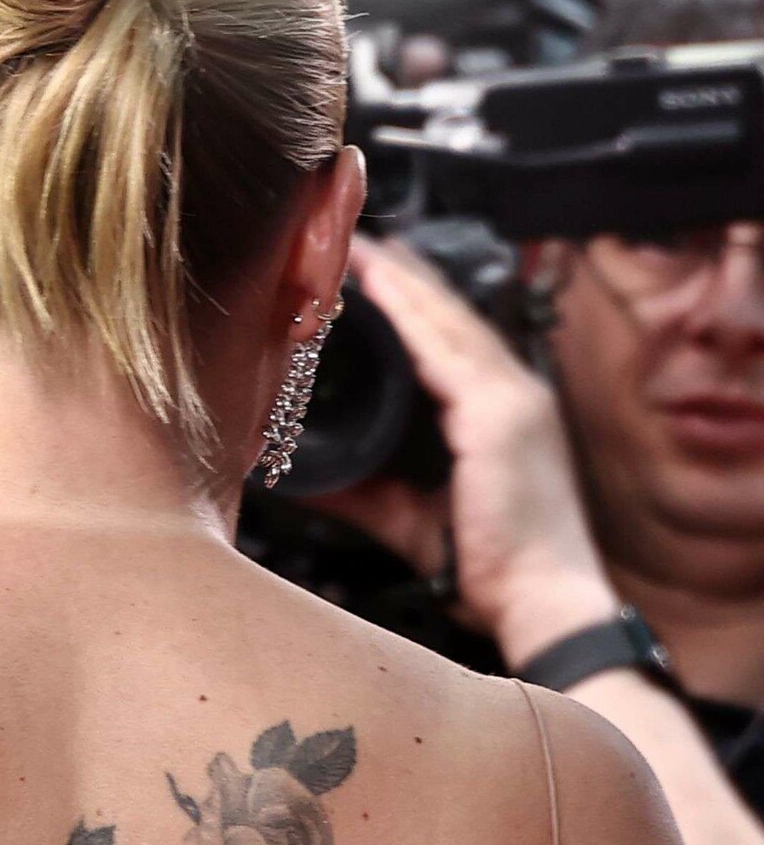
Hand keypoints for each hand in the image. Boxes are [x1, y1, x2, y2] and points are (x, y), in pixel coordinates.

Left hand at [340, 235, 618, 666]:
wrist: (540, 602)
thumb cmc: (492, 569)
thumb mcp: (410, 519)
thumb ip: (360, 493)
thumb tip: (303, 480)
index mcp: (502, 415)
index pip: (455, 343)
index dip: (417, 306)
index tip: (377, 277)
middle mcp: (514, 396)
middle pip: (453, 319)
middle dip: (407, 279)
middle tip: (362, 242)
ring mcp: (512, 401)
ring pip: (448, 323)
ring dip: (403, 283)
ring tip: (361, 250)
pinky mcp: (499, 415)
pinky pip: (445, 351)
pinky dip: (412, 316)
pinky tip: (380, 289)